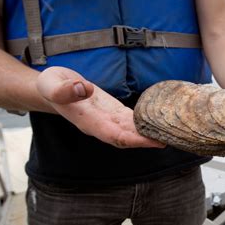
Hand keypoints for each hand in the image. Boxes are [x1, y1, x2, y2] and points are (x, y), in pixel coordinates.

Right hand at [36, 66, 164, 148]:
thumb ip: (65, 89)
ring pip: (133, 130)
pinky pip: (133, 120)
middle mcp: (101, 125)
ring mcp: (109, 120)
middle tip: (172, 139)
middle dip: (150, 140)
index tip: (153, 142)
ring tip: (172, 131)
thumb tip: (84, 89)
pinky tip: (160, 120)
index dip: (135, 140)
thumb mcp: (52, 83)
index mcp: (88, 122)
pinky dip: (146, 121)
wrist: (52, 87)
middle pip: (129, 137)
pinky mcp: (115, 112)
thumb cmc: (51, 86)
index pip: (115, 136)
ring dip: (151, 132)